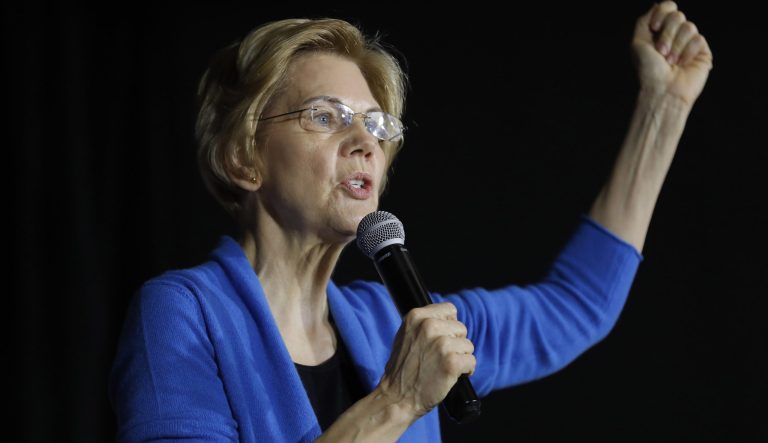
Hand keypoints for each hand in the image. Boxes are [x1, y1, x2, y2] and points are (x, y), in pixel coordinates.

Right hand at [378, 303, 475, 417]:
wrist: (397, 397)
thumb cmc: (402, 369)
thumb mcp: (405, 336)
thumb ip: (424, 324)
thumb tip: (448, 319)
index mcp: (416, 316)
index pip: (449, 310)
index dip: (449, 325)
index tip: (443, 338)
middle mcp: (429, 326)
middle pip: (461, 328)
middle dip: (455, 343)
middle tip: (440, 357)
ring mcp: (441, 343)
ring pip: (468, 345)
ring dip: (460, 357)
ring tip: (443, 367)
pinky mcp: (451, 362)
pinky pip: (471, 361)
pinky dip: (466, 370)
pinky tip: (452, 375)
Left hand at [632, 1, 712, 105]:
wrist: (662, 90)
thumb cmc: (648, 70)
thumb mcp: (638, 43)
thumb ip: (644, 21)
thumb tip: (657, 5)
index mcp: (659, 32)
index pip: (667, 7)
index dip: (662, 13)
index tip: (654, 28)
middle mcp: (675, 35)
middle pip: (677, 15)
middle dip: (666, 34)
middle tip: (661, 53)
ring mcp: (689, 43)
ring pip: (689, 26)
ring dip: (676, 45)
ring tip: (671, 61)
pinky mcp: (702, 51)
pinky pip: (698, 39)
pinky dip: (687, 52)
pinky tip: (683, 64)